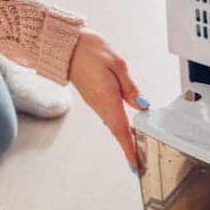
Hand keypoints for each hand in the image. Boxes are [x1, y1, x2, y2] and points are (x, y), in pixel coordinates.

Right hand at [69, 28, 144, 168]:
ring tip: (138, 149)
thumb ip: (130, 87)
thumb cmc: (90, 50)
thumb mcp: (118, 64)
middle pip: (118, 131)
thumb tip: (142, 104)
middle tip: (140, 162)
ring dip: (125, 138)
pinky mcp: (94, 98)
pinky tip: (127, 128)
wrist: (67, 45)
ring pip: (113, 125)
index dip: (129, 147)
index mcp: (107, 97)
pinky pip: (109, 116)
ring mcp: (95, 102)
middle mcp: (100, 104)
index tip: (135, 163)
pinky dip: (119, 126)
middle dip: (129, 147)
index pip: (121, 129)